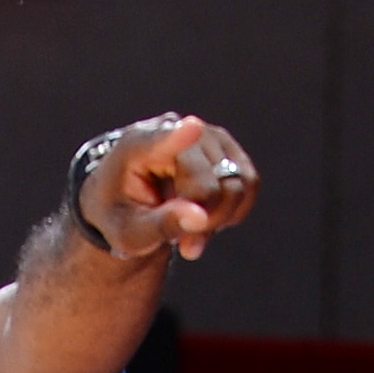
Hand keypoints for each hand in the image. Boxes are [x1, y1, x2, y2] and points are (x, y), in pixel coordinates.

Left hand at [72, 114, 257, 262]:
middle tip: (184, 245)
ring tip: (191, 228)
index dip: (180, 136)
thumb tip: (200, 217)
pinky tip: (208, 215)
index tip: (192, 127)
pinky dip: (234, 209)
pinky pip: (250, 183)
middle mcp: (177, 128)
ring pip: (238, 184)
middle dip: (204, 224)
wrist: (129, 201)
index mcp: (138, 146)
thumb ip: (160, 225)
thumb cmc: (123, 216)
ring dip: (220, 218)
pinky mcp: (227, 146)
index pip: (163, 140)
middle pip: (212, 185)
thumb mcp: (129, 233)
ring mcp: (207, 134)